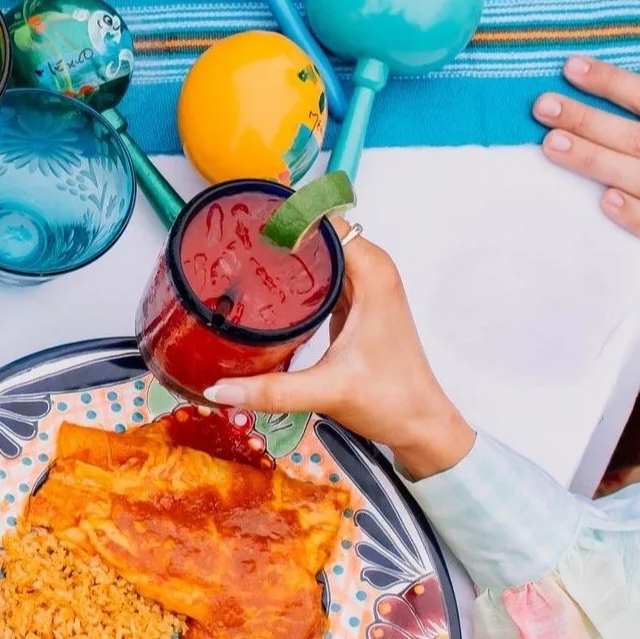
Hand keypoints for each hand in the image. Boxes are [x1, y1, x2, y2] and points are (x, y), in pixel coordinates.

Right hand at [201, 224, 474, 478]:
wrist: (420, 425)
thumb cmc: (392, 401)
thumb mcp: (326, 391)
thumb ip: (270, 389)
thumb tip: (218, 388)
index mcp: (372, 274)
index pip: (325, 219)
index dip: (288, 213)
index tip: (249, 217)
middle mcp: (372, 271)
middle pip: (320, 226)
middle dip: (280, 225)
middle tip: (234, 233)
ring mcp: (365, 285)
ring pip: (322, 246)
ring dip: (287, 244)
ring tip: (242, 247)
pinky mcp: (356, 301)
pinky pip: (323, 267)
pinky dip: (296, 266)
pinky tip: (267, 274)